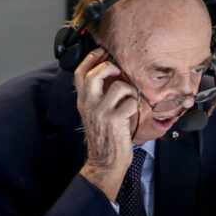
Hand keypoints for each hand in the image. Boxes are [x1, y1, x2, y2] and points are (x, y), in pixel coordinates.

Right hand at [75, 48, 138, 200]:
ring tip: (130, 97)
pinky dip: (134, 104)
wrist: (104, 162)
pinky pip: (129, 102)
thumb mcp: (94, 115)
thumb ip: (98, 97)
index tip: (102, 52)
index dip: (91, 58)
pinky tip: (133, 111)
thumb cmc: (104, 138)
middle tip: (119, 71)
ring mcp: (101, 112)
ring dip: (129, 89)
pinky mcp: (114, 121)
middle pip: (94, 74)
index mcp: (83, 102)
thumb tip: (111, 76)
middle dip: (110, 67)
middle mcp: (89, 105)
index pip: (80, 73)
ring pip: (117, 86)